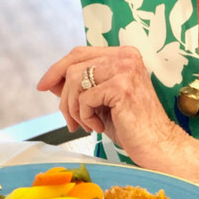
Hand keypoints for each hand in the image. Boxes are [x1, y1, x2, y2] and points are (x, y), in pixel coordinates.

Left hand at [36, 44, 198, 178]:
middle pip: (73, 66)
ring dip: (74, 108)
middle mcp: (125, 56)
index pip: (79, 53)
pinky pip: (84, 98)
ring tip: (86, 125)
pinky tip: (99, 127)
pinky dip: (85, 116)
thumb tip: (51, 81)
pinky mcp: (121, 87)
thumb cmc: (130, 126)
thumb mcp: (100, 103)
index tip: (42, 86)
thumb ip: (79, 88)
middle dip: (64, 97)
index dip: (57, 68)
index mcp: (122, 55)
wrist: (156, 145)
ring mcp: (125, 69)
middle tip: (71, 120)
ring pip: (75, 81)